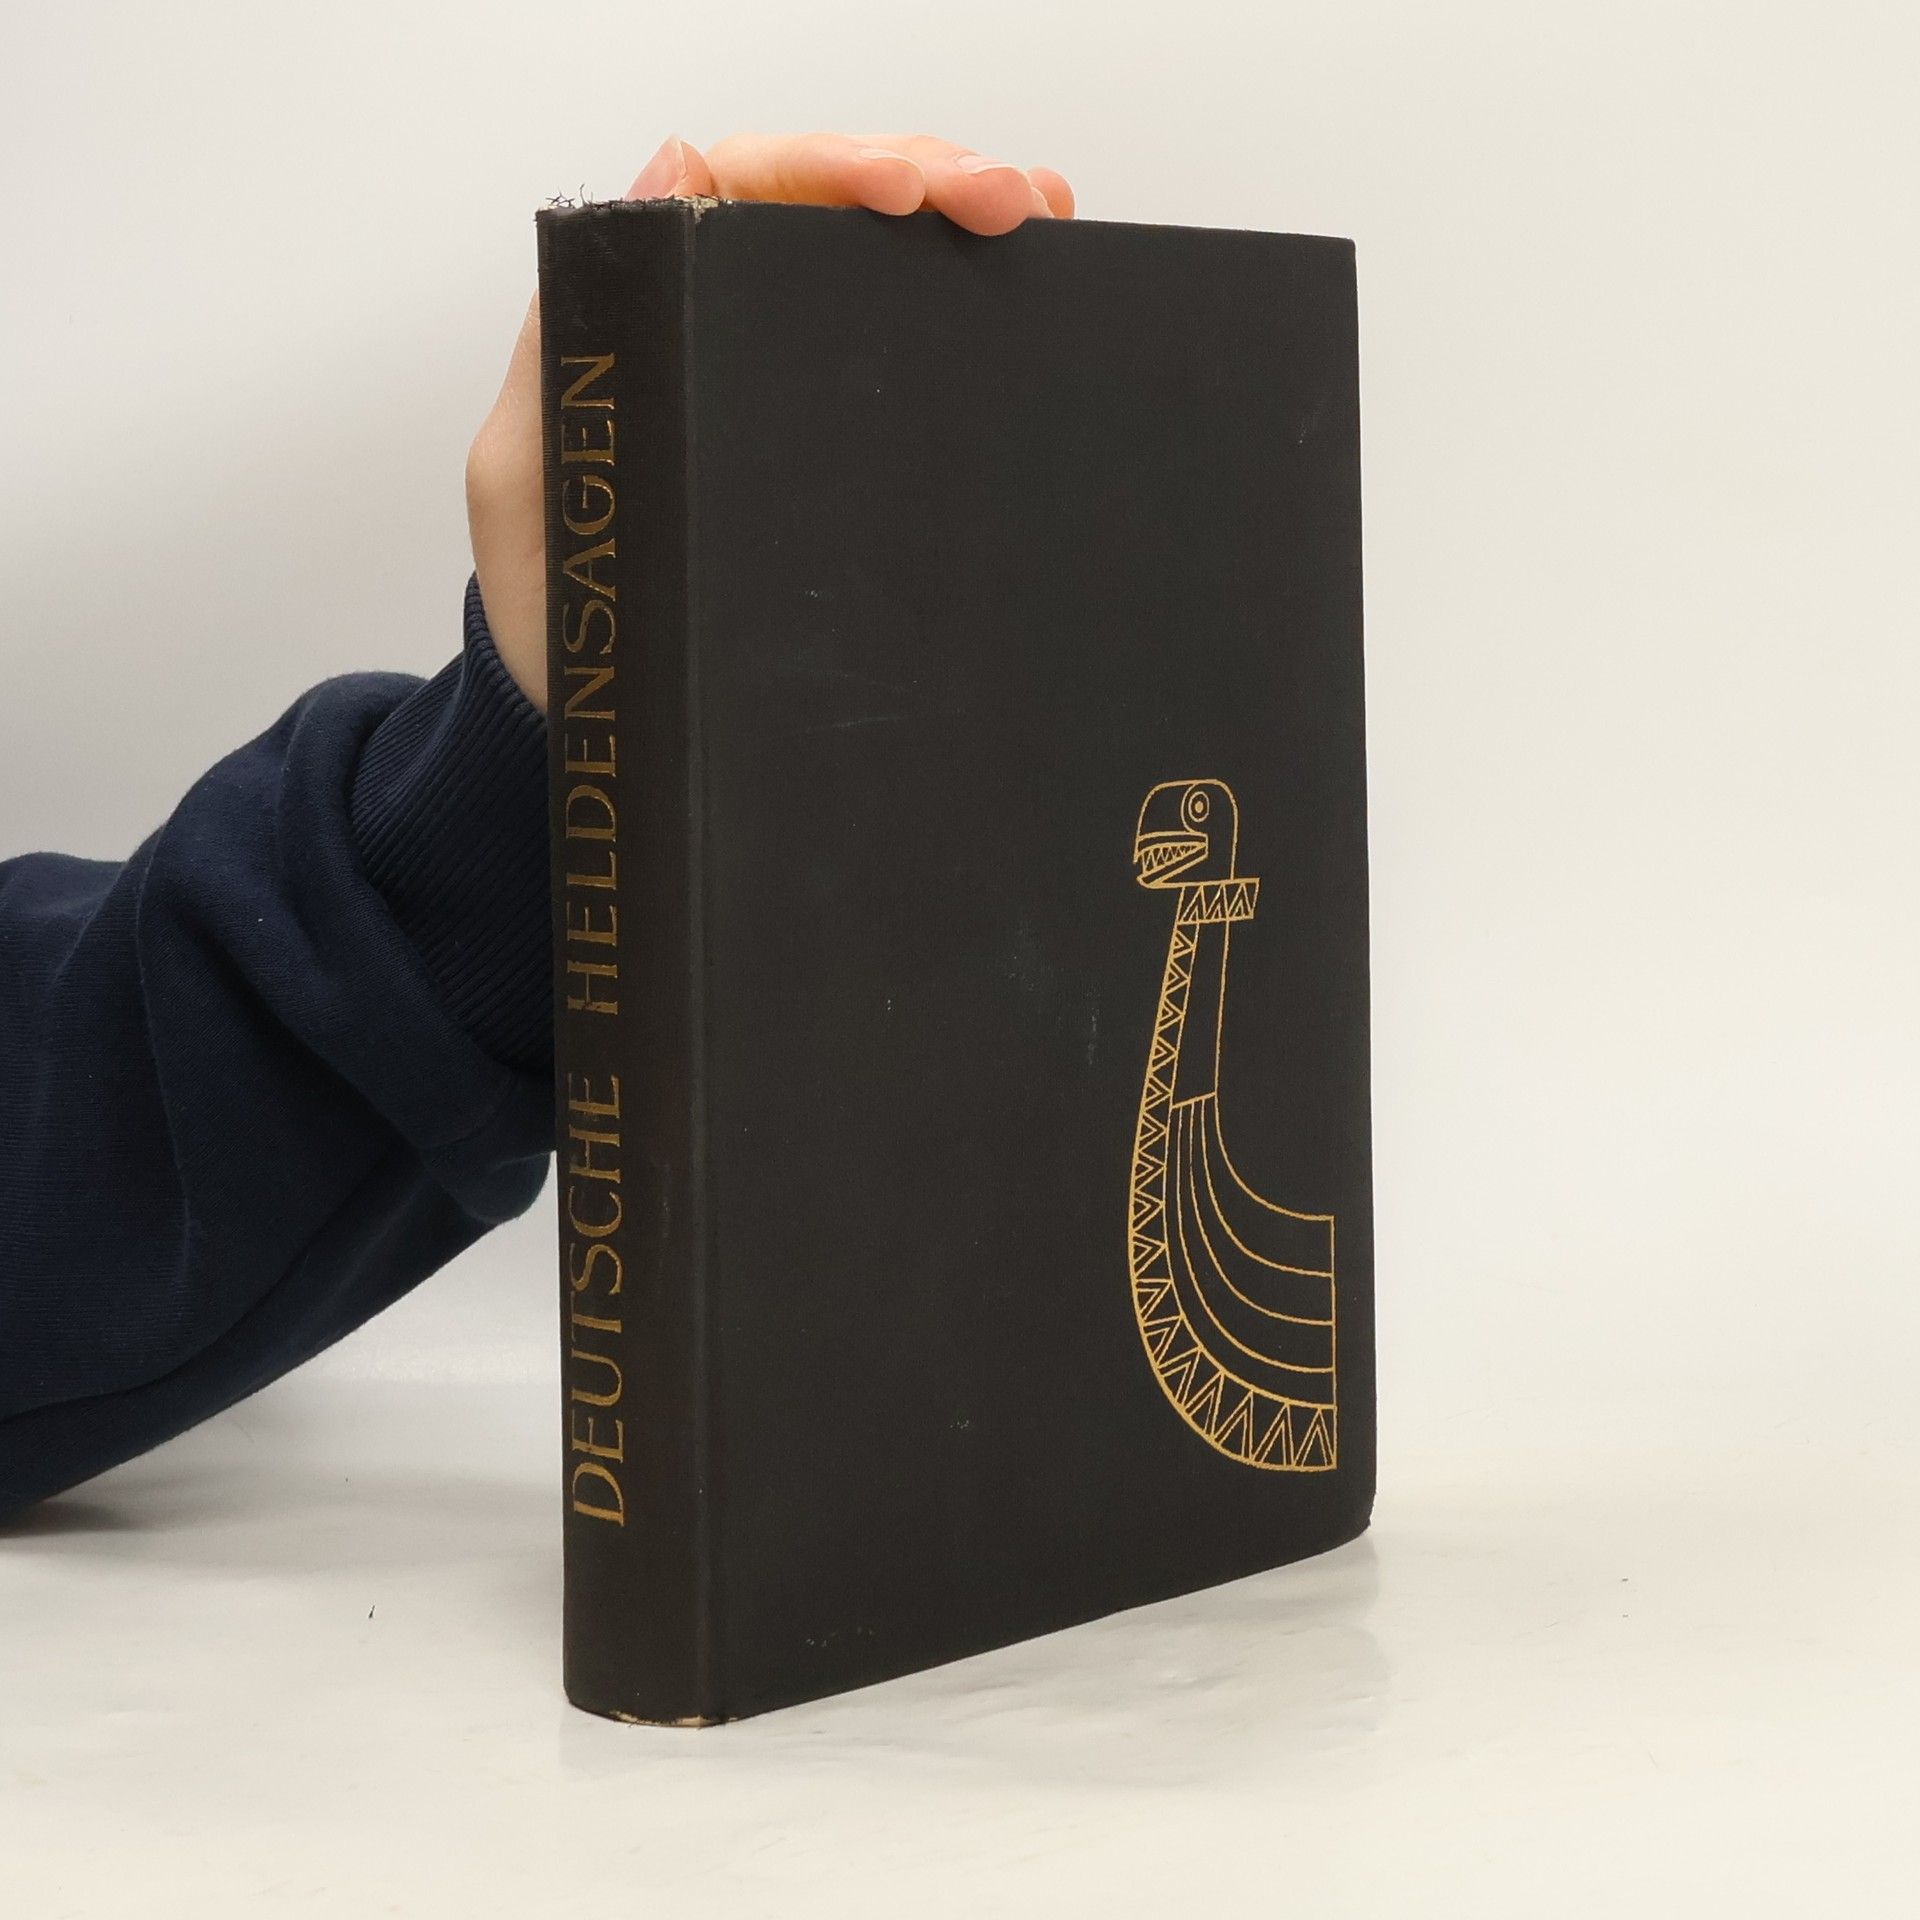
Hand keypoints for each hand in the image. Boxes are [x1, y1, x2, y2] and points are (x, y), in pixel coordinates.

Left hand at [467, 133, 1074, 709]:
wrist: (593, 714)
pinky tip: (1035, 280)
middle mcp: (727, 327)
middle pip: (836, 208)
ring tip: (1042, 213)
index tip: (908, 192)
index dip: (834, 167)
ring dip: (968, 224)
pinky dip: (974, 303)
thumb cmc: (552, 604)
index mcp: (652, 311)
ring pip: (886, 264)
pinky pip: (907, 353)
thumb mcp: (525, 469)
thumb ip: (568, 339)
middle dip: (933, 180)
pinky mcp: (834, 450)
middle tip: (1014, 201)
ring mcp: (787, 384)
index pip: (751, 188)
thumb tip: (672, 171)